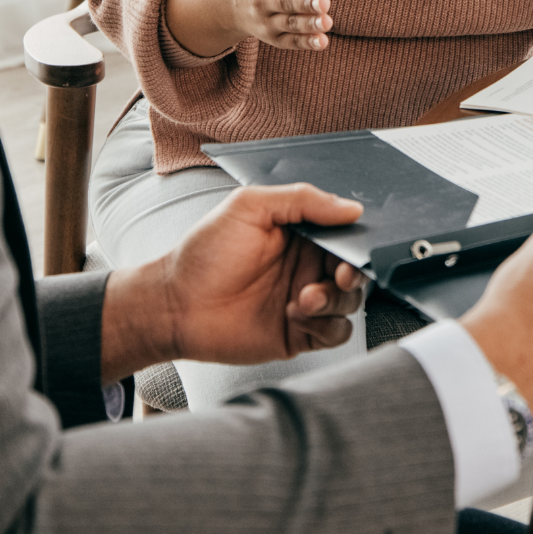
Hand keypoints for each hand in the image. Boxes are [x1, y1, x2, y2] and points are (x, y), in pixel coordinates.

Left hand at [99, 184, 366, 380]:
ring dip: (335, 300)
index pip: (343, 234)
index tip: (354, 247)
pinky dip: (326, 325)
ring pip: (349, 302)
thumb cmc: (206, 252)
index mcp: (300, 233)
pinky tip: (297, 316)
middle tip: (339, 276)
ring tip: (302, 299)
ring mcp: (305, 300)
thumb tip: (352, 208)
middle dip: (353, 273)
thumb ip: (301, 200)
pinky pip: (335, 333)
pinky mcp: (300, 334)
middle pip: (353, 270)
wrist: (177, 304)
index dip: (355, 241)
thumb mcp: (250, 207)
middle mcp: (306, 265)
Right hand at [164, 0, 334, 57]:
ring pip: (288, 23)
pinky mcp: (273, 37)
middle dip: (304, 3)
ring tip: (326, 21)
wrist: (229, 0)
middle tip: (324, 3)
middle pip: (284, 1)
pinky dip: (305, 43)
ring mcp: (264, 21)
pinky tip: (322, 41)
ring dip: (307, 24)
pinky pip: (289, 42)